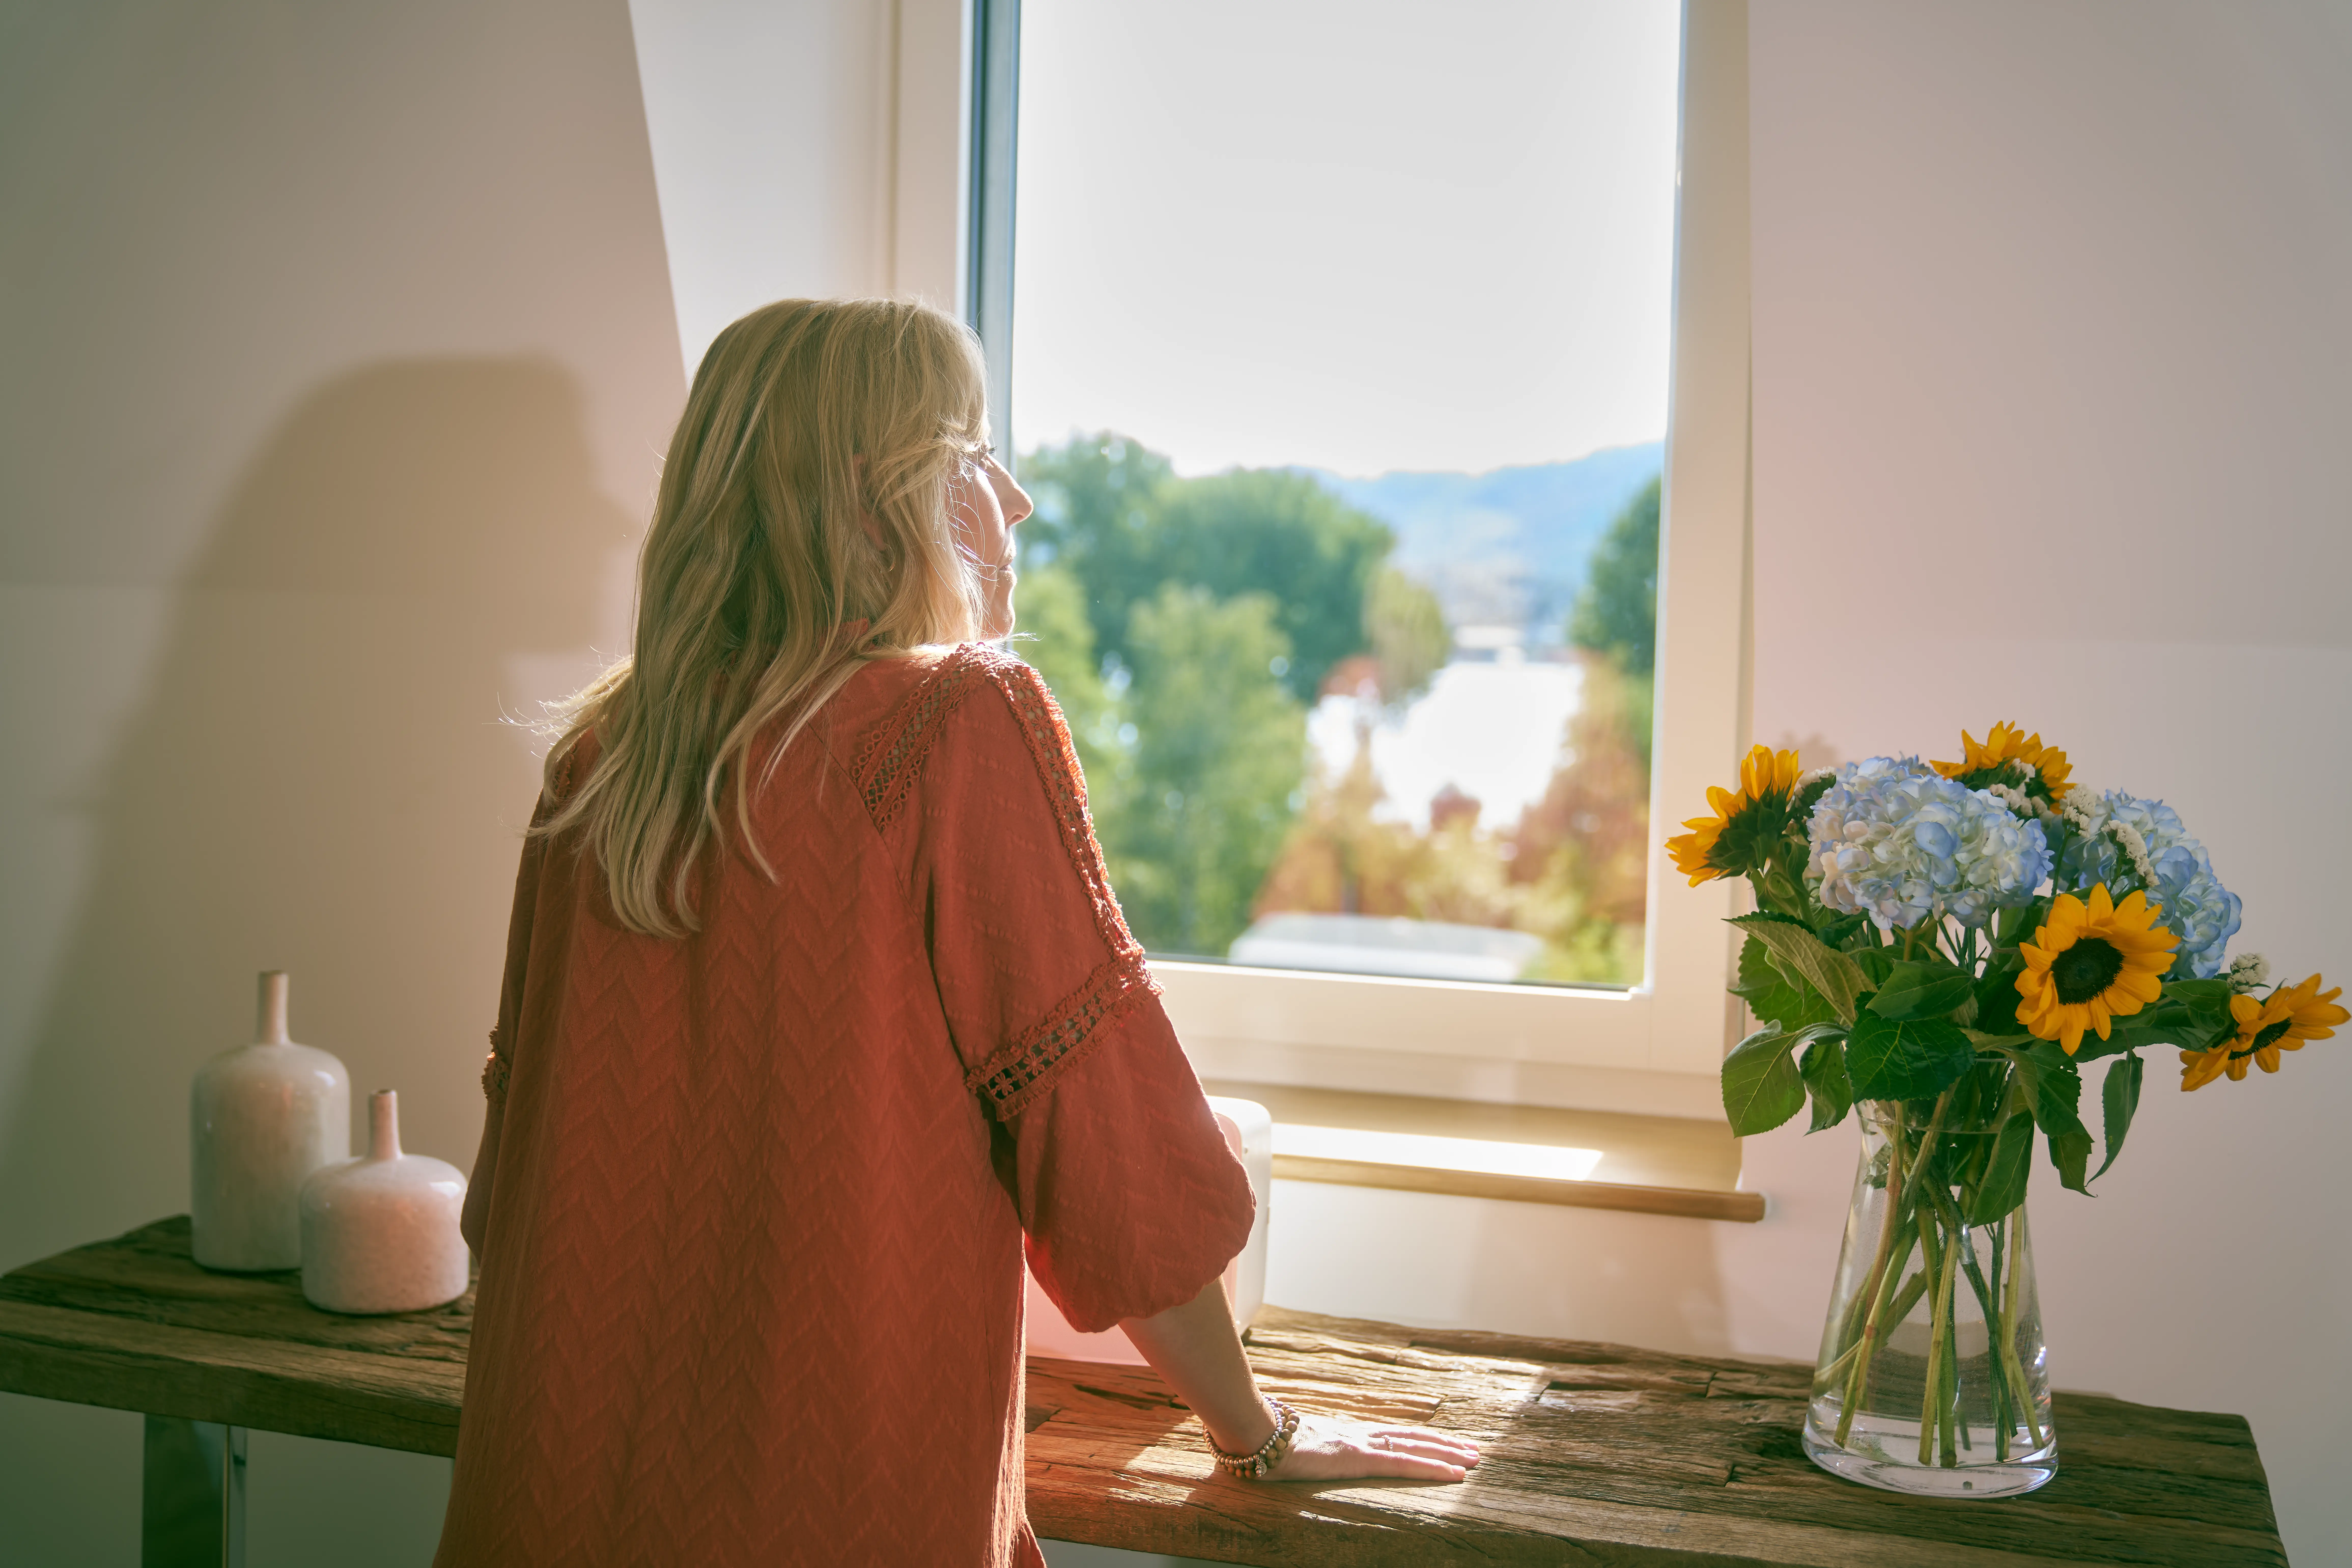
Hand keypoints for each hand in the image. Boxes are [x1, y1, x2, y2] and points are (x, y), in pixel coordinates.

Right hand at [1267, 1411, 1480, 1482]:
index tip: (1443, 1443)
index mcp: (1347, 1434)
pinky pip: (1403, 1464)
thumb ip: (1311, 1447)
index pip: (1393, 1436)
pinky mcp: (1358, 1458)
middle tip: (1473, 1450)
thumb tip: (1306, 1451)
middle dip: (1443, 1445)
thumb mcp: (1297, 1447)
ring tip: (1473, 1460)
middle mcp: (1360, 1435)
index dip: (1420, 1439)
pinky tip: (1452, 1473)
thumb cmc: (1269, 1440)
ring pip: (1415, 1448)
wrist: (1255, 1433)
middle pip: (1411, 1438)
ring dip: (1446, 1454)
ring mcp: (1361, 1445)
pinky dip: (1431, 1467)